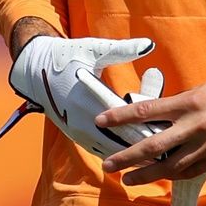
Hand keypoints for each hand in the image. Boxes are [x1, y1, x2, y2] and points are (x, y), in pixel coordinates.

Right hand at [5, 34, 158, 157]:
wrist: (37, 69)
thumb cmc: (69, 56)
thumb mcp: (94, 49)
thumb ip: (122, 50)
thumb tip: (148, 45)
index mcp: (89, 99)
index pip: (122, 120)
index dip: (144, 127)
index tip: (166, 132)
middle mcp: (82, 119)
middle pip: (118, 140)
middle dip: (142, 147)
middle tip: (168, 151)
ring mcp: (77, 130)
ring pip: (110, 150)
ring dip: (131, 155)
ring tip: (156, 161)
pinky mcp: (76, 135)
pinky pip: (100, 149)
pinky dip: (118, 152)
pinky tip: (136, 159)